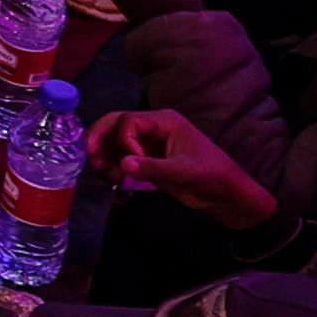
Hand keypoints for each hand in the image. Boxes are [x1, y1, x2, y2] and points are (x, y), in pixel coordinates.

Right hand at [91, 108, 273, 226]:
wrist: (226, 195)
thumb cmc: (211, 176)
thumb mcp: (184, 172)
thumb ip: (153, 167)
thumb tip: (123, 164)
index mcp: (165, 121)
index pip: (130, 121)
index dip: (123, 141)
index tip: (130, 163)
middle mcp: (154, 127)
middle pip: (117, 123)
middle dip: (101, 138)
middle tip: (91, 157)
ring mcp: (150, 143)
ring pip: (117, 140)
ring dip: (106, 153)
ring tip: (103, 172)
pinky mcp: (149, 158)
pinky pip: (123, 156)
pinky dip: (114, 164)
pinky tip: (113, 178)